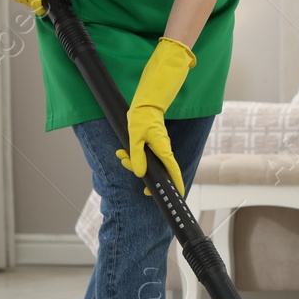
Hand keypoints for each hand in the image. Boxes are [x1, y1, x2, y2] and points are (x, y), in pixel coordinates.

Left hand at [116, 37, 196, 196]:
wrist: (145, 104)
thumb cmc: (141, 118)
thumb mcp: (134, 137)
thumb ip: (137, 156)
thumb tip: (140, 173)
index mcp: (163, 149)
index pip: (173, 171)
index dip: (176, 185)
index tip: (178, 195)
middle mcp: (164, 151)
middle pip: (157, 172)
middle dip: (139, 173)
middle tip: (124, 162)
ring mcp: (160, 149)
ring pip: (148, 164)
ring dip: (133, 163)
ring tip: (120, 154)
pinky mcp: (154, 147)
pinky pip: (145, 157)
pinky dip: (134, 157)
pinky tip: (123, 152)